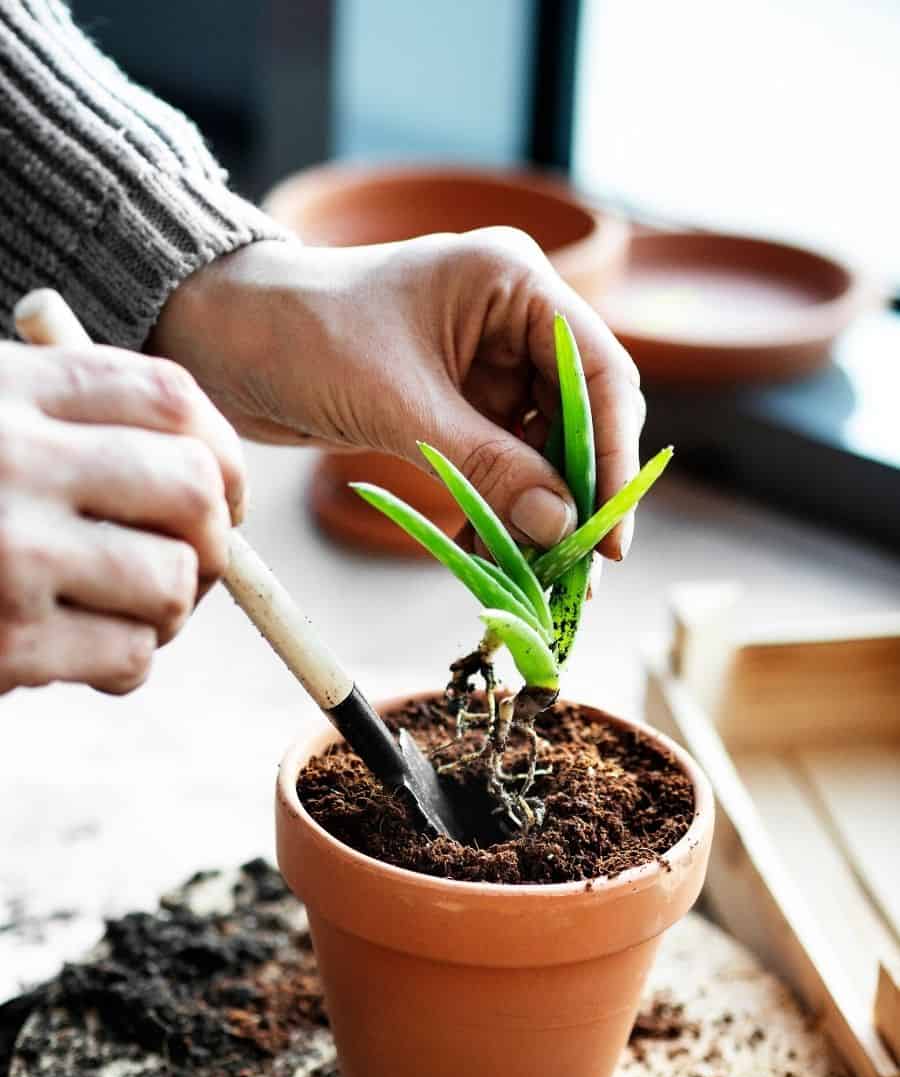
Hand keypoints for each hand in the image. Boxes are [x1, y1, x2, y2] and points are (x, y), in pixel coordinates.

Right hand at [0, 343, 244, 693]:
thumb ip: (66, 422)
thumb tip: (210, 478)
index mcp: (6, 389)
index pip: (169, 398)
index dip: (223, 450)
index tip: (224, 491)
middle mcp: (10, 461)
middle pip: (191, 488)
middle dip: (213, 537)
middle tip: (193, 561)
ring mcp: (8, 554)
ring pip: (172, 581)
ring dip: (172, 607)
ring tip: (132, 609)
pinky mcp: (4, 643)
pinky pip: (130, 656)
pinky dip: (128, 662)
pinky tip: (86, 652)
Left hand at [149, 229, 643, 556]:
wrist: (223, 339)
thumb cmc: (303, 336)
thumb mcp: (401, 404)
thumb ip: (486, 464)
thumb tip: (560, 524)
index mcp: (512, 283)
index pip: (600, 371)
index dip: (615, 454)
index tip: (610, 528)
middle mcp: (511, 317)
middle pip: (579, 415)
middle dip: (578, 493)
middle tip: (582, 570)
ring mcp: (484, 362)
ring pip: (540, 446)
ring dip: (540, 509)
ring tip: (543, 576)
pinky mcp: (454, 401)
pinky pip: (499, 461)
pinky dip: (500, 505)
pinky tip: (496, 553)